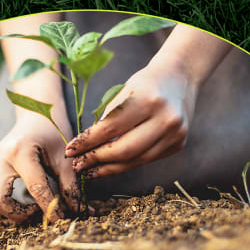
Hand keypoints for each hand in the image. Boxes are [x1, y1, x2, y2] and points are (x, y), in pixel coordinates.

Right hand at [0, 113, 78, 222]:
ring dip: (1, 210)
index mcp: (21, 152)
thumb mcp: (65, 159)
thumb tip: (83, 212)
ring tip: (22, 207)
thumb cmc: (54, 135)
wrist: (38, 115)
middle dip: (17, 214)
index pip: (35, 189)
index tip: (62, 219)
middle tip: (35, 212)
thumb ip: (72, 186)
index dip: (50, 209)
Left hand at [65, 65, 197, 177]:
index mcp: (148, 99)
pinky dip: (126, 164)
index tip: (70, 150)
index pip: (110, 128)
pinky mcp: (178, 144)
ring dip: (109, 168)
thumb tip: (84, 149)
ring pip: (135, 160)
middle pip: (124, 150)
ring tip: (90, 171)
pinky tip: (110, 166)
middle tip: (78, 165)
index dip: (87, 142)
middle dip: (96, 159)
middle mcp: (165, 118)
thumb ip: (107, 120)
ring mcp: (175, 134)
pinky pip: (146, 160)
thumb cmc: (144, 84)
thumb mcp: (123, 92)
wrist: (180, 78)